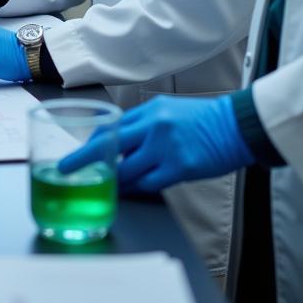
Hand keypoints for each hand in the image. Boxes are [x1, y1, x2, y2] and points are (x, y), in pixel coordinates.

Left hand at [58, 95, 253, 192]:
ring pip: (127, 169)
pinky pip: (147, 183)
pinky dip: (133, 189)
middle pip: (109, 144)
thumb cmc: (202, 120)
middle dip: (84, 159)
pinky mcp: (179, 167)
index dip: (90, 142)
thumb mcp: (168, 111)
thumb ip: (143, 124)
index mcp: (150, 111)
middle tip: (66, 170)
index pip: (111, 126)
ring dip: (112, 180)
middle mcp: (154, 126)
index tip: (76, 152)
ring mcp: (166, 147)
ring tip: (102, 186)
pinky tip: (125, 192)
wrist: (235, 126)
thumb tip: (119, 142)